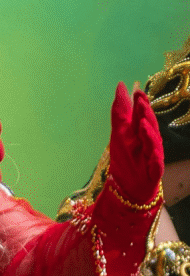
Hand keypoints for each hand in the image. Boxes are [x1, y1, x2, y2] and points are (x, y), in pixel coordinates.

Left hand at [107, 82, 162, 203]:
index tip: (131, 88)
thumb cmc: (127, 158)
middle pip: (148, 125)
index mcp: (139, 133)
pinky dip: (153, 153)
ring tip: (142, 118)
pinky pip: (155, 161)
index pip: (139, 115)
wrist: (129, 188)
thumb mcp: (120, 134)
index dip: (136, 102)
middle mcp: (147, 142)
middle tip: (139, 96)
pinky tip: (150, 148)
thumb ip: (121, 112)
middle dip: (144, 111)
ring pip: (153, 141)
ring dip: (149, 129)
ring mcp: (151, 156)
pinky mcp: (153, 171)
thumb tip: (121, 87)